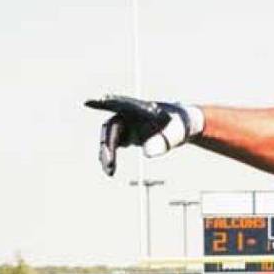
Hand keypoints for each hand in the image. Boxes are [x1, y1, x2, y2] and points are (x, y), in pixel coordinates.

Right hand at [84, 94, 204, 175]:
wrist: (184, 125)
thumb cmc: (182, 124)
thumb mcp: (178, 132)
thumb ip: (165, 140)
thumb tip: (147, 153)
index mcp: (141, 108)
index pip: (120, 104)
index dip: (104, 104)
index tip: (88, 102)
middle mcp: (129, 114)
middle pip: (112, 126)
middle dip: (108, 144)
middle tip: (109, 164)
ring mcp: (127, 125)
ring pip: (110, 138)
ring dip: (106, 153)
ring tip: (110, 172)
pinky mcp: (128, 135)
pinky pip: (113, 146)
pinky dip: (110, 157)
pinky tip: (110, 171)